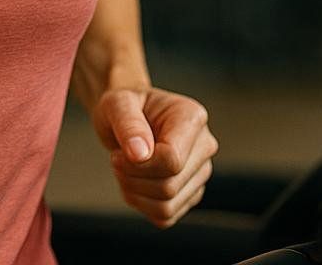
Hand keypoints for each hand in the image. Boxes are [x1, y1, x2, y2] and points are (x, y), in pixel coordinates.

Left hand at [90, 86, 217, 228]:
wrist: (127, 117)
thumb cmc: (124, 107)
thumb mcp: (116, 104)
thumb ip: (128, 124)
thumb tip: (140, 154)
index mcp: (192, 118)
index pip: (172, 160)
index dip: (139, 164)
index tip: (120, 152)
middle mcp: (205, 146)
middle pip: (169, 186)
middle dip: (133, 178)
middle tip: (117, 159)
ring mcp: (200, 172)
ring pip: (167, 205)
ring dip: (135, 192)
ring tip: (124, 169)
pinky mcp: (191, 193)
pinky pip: (165, 216)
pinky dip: (142, 205)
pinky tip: (134, 182)